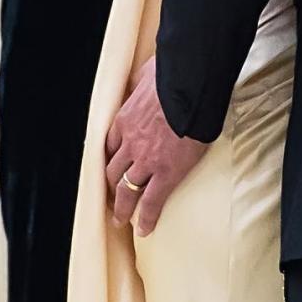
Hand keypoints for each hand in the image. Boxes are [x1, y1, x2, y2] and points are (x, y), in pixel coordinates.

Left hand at [105, 56, 207, 235]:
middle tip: (113, 198)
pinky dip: (147, 217)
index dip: (111, 159)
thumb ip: (142, 80)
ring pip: (127, 189)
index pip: (110, 146)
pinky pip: (152, 200)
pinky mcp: (166, 172)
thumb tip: (143, 75)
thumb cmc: (173, 75)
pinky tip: (145, 228)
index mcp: (125, 120)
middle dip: (112, 186)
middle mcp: (130, 143)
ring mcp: (146, 160)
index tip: (113, 168)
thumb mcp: (147, 73)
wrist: (191, 86)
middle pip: (114, 171)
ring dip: (123, 206)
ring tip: (122, 218)